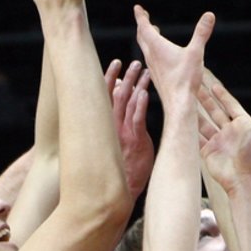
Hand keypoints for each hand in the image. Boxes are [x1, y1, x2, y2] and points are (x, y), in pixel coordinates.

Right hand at [107, 59, 154, 198]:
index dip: (109, 78)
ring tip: (143, 71)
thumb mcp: (114, 140)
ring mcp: (124, 132)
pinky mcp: (136, 139)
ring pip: (128, 103)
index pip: (106, 96)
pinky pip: (137, 119)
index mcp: (106, 124)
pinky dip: (140, 104)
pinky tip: (144, 93)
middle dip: (125, 76)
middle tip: (133, 63)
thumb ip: (115, 119)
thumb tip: (117, 99)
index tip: (115, 63)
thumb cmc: (121, 163)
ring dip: (136, 85)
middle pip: (117, 94)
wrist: (123, 187)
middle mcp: (113, 125)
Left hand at [133, 6, 214, 103]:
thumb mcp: (196, 52)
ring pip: (146, 49)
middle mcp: (151, 56)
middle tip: (144, 17)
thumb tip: (209, 15)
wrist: (178, 103)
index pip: (145, 27)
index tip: (137, 8)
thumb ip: (202, 33)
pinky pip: (151, 60)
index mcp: (157, 47)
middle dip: (143, 25)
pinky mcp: (157, 76)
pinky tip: (160, 57)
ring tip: (153, 33)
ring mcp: (153, 67)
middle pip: (142, 37)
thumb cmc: (185, 79)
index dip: (141, 16)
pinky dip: (153, 51)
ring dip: (147, 38)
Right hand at [197, 75, 250, 194]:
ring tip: (185, 101)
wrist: (243, 180)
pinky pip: (197, 138)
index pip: (230, 105)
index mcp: (242, 125)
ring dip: (195, 112)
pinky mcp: (208, 151)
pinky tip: (182, 121)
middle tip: (194, 87)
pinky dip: (190, 130)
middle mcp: (229, 131)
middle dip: (205, 99)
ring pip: (203, 123)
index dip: (221, 95)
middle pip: (214, 111)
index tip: (213, 85)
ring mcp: (217, 141)